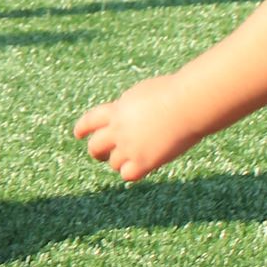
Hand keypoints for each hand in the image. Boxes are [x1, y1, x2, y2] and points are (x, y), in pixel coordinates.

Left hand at [74, 75, 200, 182]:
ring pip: (113, 162)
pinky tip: (142, 168)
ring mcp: (130, 146)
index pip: (90, 120)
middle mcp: (118, 129)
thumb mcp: (144, 93)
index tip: (78, 134)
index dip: (82, 128)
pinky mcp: (144, 161)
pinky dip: (132, 172)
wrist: (188, 104)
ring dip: (119, 162)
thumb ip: (131, 106)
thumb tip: (128, 113)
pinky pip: (128, 174)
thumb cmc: (175, 93)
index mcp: (117, 110)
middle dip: (97, 151)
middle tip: (100, 155)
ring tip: (132, 160)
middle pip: (95, 146)